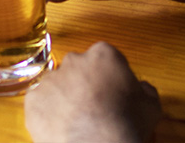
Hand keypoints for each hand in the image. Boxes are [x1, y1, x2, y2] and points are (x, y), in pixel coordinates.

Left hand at [24, 42, 160, 142]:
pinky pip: (39, 103)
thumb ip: (146, 90)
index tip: (113, 92)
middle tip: (95, 108)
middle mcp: (74, 61)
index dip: (109, 77)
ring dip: (64, 99)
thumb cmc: (126, 126)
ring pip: (57, 86)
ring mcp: (51, 79)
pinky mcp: (34, 100)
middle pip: (78, 69)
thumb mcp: (150, 106)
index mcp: (103, 56)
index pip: (105, 58)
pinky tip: (62, 128)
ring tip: (78, 123)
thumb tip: (143, 89)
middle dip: (84, 84)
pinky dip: (47, 114)